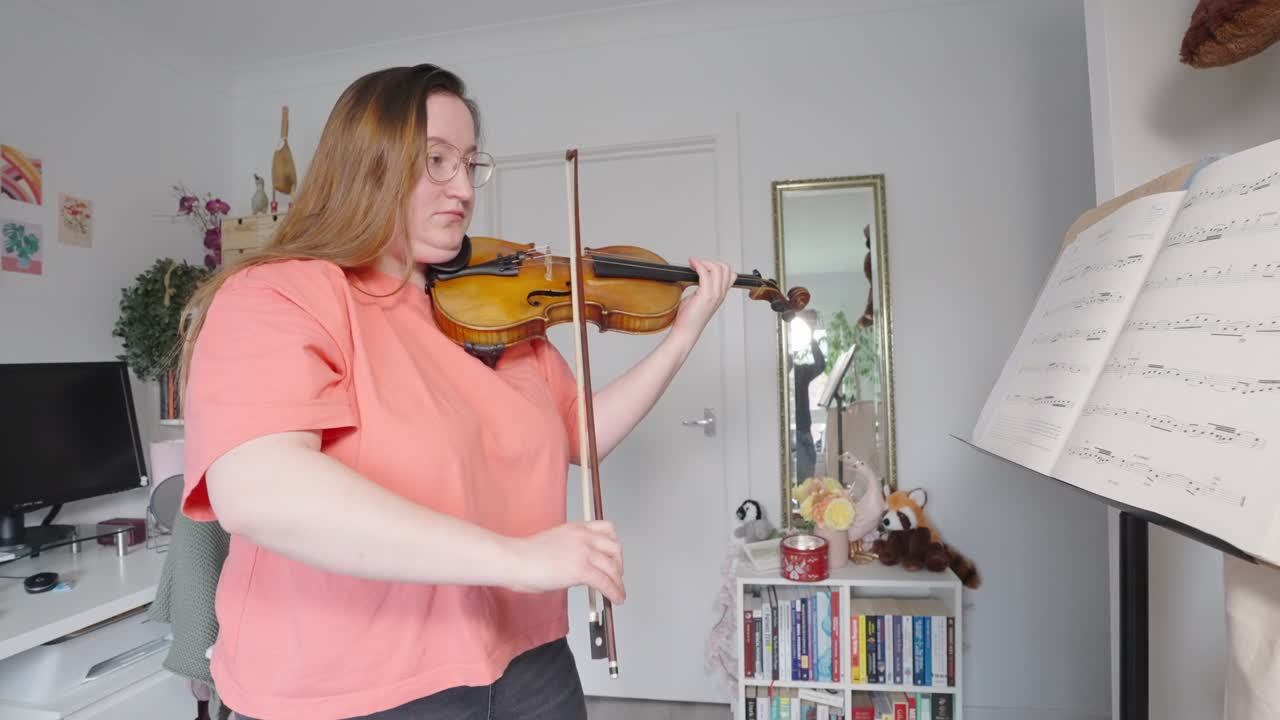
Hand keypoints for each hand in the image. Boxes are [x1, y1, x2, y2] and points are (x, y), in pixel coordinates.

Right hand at [503, 520, 625, 604]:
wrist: (515, 559)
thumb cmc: (525, 554)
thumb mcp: (554, 542)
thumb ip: (571, 549)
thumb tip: (579, 566)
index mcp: (576, 528)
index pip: (608, 529)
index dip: (614, 545)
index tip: (614, 557)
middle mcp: (584, 537)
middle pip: (615, 548)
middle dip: (619, 564)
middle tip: (617, 576)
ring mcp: (584, 552)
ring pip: (613, 567)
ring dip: (618, 582)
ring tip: (619, 592)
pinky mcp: (581, 569)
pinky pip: (605, 582)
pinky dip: (614, 592)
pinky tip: (615, 599)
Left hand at [672, 257, 734, 339]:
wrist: (686, 331)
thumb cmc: (688, 318)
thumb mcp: (696, 298)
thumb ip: (699, 286)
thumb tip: (690, 275)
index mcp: (720, 295)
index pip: (730, 274)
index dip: (718, 266)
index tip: (703, 266)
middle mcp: (720, 294)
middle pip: (725, 268)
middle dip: (711, 261)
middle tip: (698, 264)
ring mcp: (714, 294)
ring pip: (717, 268)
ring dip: (704, 262)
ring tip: (693, 264)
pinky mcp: (705, 295)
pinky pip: (705, 273)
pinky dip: (698, 265)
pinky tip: (691, 264)